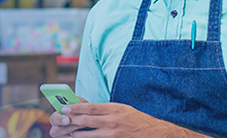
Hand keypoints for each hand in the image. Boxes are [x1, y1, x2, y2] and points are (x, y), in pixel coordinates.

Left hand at [50, 101, 209, 137]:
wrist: (152, 133)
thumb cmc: (137, 120)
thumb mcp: (123, 109)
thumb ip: (107, 109)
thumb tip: (89, 109)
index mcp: (115, 108)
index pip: (91, 107)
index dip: (76, 107)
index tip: (65, 106)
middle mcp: (112, 120)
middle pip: (86, 120)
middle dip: (71, 119)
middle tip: (60, 117)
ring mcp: (112, 133)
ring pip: (87, 133)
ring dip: (74, 131)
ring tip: (66, 129)